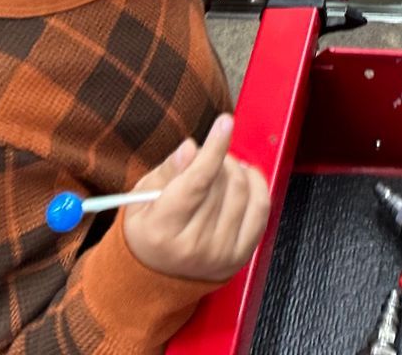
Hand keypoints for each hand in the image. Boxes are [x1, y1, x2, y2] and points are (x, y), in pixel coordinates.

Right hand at [121, 113, 269, 283]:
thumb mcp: (141, 198)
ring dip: (236, 170)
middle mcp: (193, 246)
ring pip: (242, 192)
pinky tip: (245, 178)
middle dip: (220, 158)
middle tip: (210, 156)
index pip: (197, 181)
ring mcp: (219, 254)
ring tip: (223, 168)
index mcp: (161, 229)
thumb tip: (191, 149)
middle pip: (222, 183)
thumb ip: (167, 171)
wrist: (156, 279)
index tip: (224, 122)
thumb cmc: (148, 232)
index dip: (214, 147)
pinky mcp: (239, 257)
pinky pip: (260, 211)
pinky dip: (257, 187)